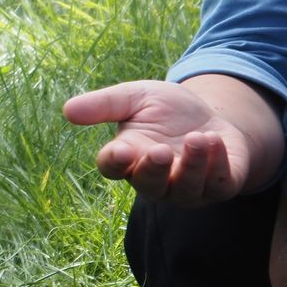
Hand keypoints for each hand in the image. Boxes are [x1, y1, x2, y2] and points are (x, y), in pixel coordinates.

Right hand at [64, 78, 256, 203]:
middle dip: (154, 170)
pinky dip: (217, 164)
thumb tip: (67, 111)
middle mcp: (155, 179)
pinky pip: (218, 185)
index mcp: (128, 157)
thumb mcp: (136, 97)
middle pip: (148, 186)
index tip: (121, 150)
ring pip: (184, 189)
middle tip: (159, 150)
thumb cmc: (167, 110)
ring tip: (198, 138)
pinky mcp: (218, 187)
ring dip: (191, 166)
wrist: (213, 116)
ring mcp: (187, 188)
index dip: (115, 162)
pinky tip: (214, 139)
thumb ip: (104, 104)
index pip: (113, 167)